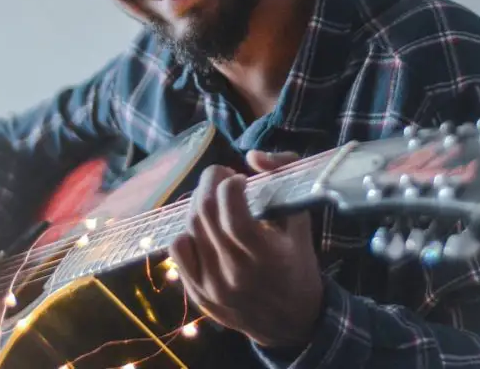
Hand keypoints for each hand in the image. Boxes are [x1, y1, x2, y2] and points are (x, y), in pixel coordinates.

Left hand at [168, 150, 324, 348]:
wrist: (292, 323)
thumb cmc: (299, 267)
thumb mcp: (302, 223)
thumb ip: (284, 180)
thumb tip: (253, 155)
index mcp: (264, 256)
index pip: (231, 210)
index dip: (229, 183)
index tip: (239, 178)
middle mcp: (234, 273)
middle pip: (205, 214)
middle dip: (209, 183)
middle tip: (221, 177)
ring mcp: (212, 287)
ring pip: (190, 229)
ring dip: (198, 204)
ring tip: (214, 200)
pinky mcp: (198, 295)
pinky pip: (178, 252)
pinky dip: (186, 231)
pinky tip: (203, 228)